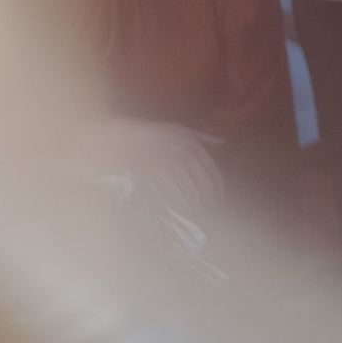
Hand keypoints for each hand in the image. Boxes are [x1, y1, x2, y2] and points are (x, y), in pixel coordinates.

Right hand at [74, 118, 223, 218]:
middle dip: (208, 198)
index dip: (217, 186)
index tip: (218, 196)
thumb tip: (221, 142)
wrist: (120, 139)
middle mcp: (182, 154)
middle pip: (203, 183)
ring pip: (189, 190)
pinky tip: (180, 210)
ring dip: (195, 204)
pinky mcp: (154, 176)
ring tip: (196, 212)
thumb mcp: (177, 129)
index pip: (211, 169)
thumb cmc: (150, 133)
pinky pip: (172, 194)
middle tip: (209, 208)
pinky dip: (179, 204)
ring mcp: (168, 166)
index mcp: (190, 143)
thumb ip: (201, 136)